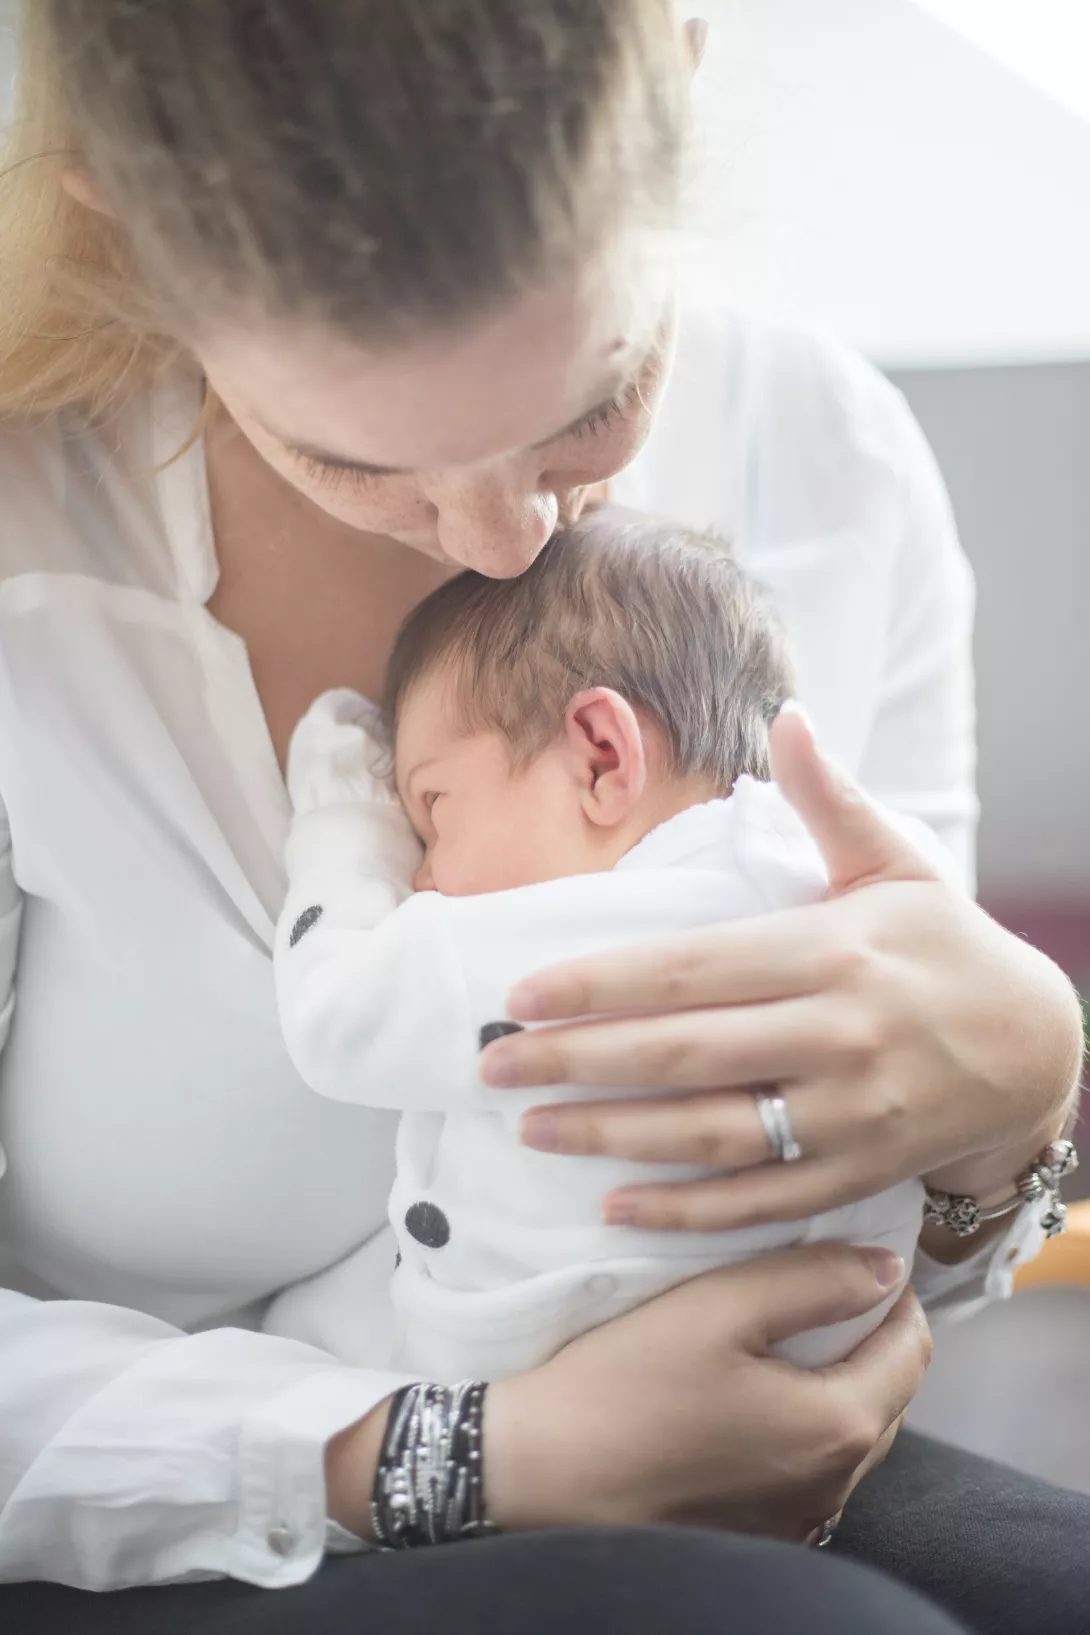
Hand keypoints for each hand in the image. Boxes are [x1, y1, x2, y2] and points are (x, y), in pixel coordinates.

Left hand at [481, 707, 1082, 1235]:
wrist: (1036, 1049)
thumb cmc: (946, 946)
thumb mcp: (898, 863)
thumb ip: (831, 798)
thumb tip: (788, 713)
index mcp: (831, 951)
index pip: (692, 969)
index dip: (601, 984)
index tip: (522, 994)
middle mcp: (837, 1035)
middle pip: (685, 1053)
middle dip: (577, 1061)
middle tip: (493, 1066)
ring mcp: (849, 1114)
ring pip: (712, 1133)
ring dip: (613, 1136)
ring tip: (532, 1130)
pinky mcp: (858, 1173)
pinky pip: (761, 1200)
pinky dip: (687, 1211)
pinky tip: (615, 1208)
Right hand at [485, 1244, 928, 1539]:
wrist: (541, 1471)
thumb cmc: (626, 1382)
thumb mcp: (718, 1305)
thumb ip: (811, 1279)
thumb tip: (886, 1270)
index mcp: (836, 1426)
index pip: (912, 1349)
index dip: (893, 1293)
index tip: (857, 1256)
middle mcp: (832, 1487)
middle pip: (888, 1396)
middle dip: (869, 1337)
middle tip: (820, 1287)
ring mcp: (796, 1520)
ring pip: (849, 1435)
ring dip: (836, 1382)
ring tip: (784, 1334)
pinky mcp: (758, 1536)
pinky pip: (808, 1470)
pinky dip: (800, 1425)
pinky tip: (749, 1394)